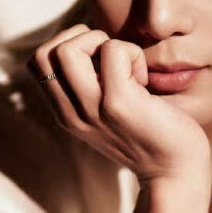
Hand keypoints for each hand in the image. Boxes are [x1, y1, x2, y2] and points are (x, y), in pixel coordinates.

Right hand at [32, 25, 208, 185]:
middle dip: (78, 38)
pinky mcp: (119, 104)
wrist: (174, 173)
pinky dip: (133, 53)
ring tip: (126, 68)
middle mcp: (72, 113)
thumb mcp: (107, 112)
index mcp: (66, 114)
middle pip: (44, 53)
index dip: (65, 44)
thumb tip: (91, 40)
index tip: (97, 60)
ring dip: (103, 43)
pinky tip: (144, 81)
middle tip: (110, 59)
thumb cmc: (150, 133)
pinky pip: (114, 50)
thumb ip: (91, 85)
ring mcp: (93, 109)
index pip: (37, 63)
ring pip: (69, 49)